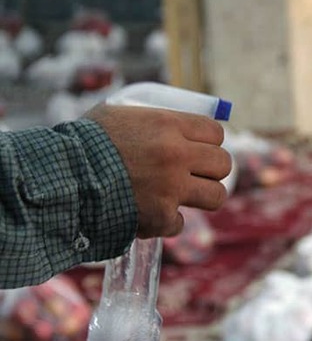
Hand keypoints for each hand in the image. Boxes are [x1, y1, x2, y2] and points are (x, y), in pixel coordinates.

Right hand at [87, 104, 231, 237]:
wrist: (59, 178)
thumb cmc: (84, 143)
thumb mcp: (120, 116)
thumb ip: (154, 121)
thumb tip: (182, 126)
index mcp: (168, 125)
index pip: (215, 133)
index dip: (209, 142)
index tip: (199, 149)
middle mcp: (176, 155)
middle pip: (223, 164)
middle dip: (210, 170)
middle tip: (194, 174)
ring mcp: (171, 188)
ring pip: (217, 196)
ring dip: (202, 197)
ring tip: (183, 196)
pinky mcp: (161, 217)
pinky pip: (180, 223)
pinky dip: (166, 223)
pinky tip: (149, 215)